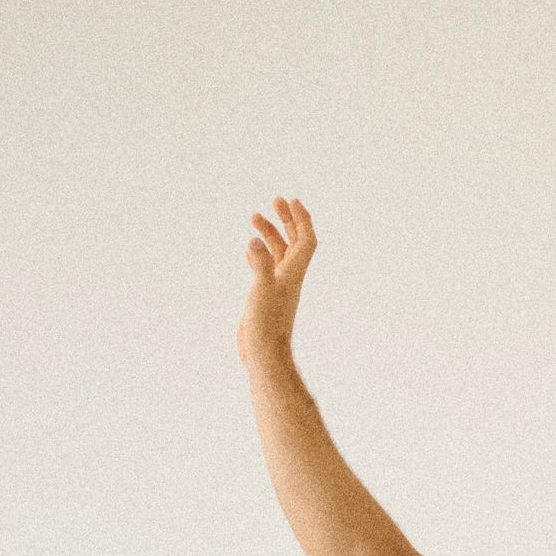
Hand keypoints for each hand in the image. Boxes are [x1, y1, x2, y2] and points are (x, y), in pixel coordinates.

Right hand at [236, 195, 317, 364]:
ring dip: (270, 233)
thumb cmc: (266, 327)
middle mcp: (288, 279)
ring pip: (277, 253)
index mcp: (293, 275)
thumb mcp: (261, 291)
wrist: (264, 356)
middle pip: (294, 243)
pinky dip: (259, 254)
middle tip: (276, 200)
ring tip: (254, 216)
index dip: (302, 220)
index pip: (306, 241)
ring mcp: (276, 288)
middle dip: (287, 220)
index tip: (292, 200)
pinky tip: (250, 249)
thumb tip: (254, 239)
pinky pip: (265, 268)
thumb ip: (260, 264)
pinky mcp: (264, 297)